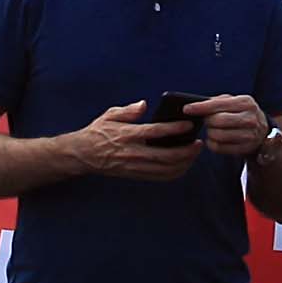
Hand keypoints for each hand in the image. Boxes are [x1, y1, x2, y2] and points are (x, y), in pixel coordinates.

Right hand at [70, 101, 204, 178]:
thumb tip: (144, 105)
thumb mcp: (109, 115)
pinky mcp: (135, 175)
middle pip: (165, 156)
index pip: (155, 132)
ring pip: (164, 169)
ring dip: (183, 163)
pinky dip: (174, 173)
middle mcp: (132, 152)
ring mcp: (134, 166)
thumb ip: (128, 110)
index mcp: (126, 135)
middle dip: (185, 151)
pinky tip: (183, 165)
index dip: (174, 129)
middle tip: (198, 143)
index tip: (188, 125)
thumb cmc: (98, 132)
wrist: (83, 155)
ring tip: (194, 153)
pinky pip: (159, 177)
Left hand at [189, 93, 273, 159]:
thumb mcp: (233, 102)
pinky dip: (213, 144)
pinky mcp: (245, 148)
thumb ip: (216, 102)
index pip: (217, 104)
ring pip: (219, 135)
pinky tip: (214, 139)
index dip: (200, 107)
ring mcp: (249, 134)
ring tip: (211, 130)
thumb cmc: (240, 113)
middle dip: (207, 121)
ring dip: (210, 133)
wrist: (262, 131)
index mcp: (245, 102)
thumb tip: (194, 105)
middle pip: (218, 120)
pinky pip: (221, 148)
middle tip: (205, 121)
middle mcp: (250, 118)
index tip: (186, 109)